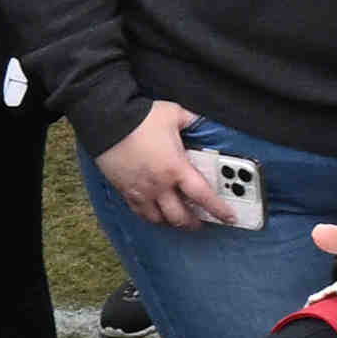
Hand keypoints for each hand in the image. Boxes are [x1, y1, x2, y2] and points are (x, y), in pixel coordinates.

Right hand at [98, 108, 263, 232]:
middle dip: (193, 223)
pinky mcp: (125, 190)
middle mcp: (160, 185)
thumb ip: (192, 120)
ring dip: (171, 221)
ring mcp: (141, 190)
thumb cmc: (140, 117)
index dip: (218, 210)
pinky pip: (139, 212)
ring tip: (177, 219)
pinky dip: (150, 215)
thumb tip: (203, 120)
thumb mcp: (174, 114)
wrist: (107, 120)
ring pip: (159, 219)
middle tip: (200, 222)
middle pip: (180, 216)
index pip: (203, 196)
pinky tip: (154, 213)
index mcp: (177, 168)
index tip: (228, 217)